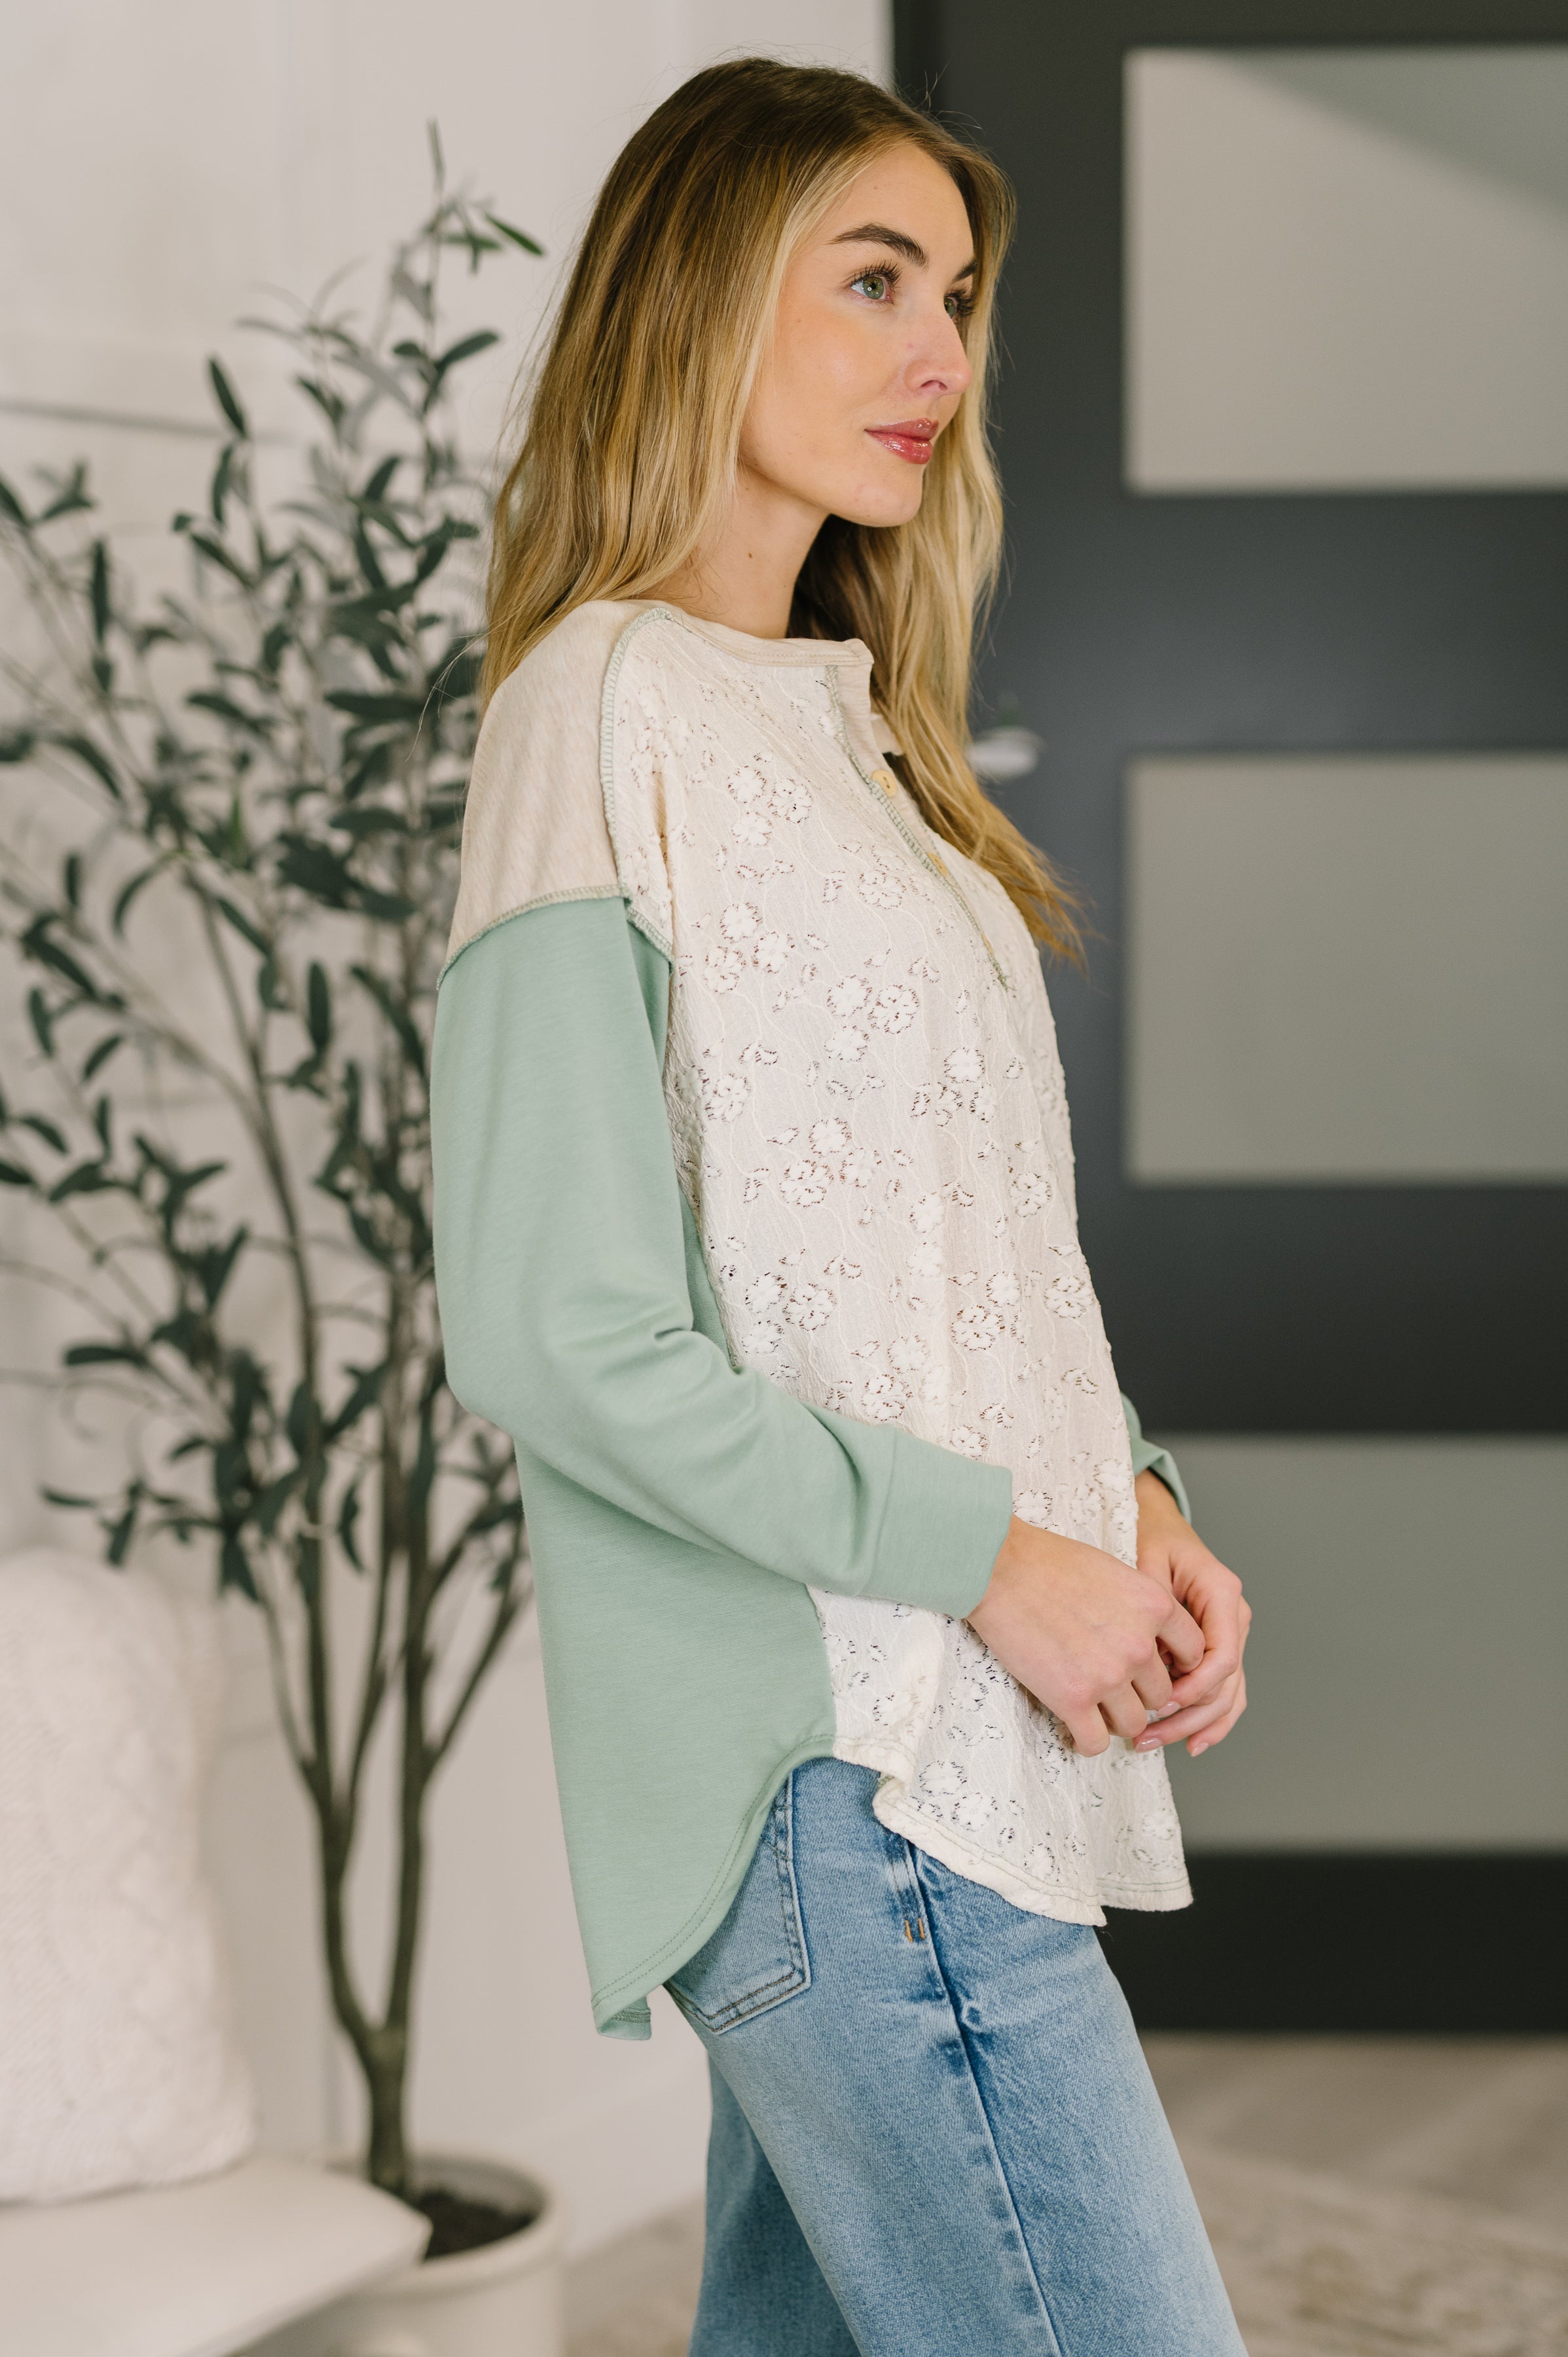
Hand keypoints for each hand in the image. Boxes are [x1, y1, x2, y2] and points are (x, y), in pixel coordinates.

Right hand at [967, 1517, 1206, 1756]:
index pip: (1194, 1654)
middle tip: (1113, 1688)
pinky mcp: (1072, 1698)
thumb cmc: (1048, 1562)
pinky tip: (1073, 1728)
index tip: (1152, 1668)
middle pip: (1161, 1694)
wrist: (998, 1568)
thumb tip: (1150, 1639)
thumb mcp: (1114, 1571)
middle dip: (1139, 1694)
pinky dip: (1086, 1740)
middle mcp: (1140, 1644)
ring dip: (1115, 1719)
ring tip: (1094, 1709)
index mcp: (1155, 1606)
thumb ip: (1141, 1607)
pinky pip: (1095, 1741)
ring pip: (1134, 1722)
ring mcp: (1108, 1675)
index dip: (1174, 1666)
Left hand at [1130, 1471, 1249, 1758]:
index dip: (1194, 1687)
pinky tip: (1190, 1744)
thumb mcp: (1145, 1560)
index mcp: (1221, 1593)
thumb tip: (1148, 1655)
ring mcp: (1230, 1634)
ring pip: (1227, 1694)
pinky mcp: (1217, 1646)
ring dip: (1193, 1725)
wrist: (1157, 1524)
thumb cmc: (1150, 1537)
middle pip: (1225, 1684)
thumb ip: (1151, 1606)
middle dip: (1188, 1717)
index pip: (1222, 1655)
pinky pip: (1223, 1690)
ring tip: (1152, 1742)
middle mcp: (1234, 1617)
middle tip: (1147, 1735)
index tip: (1161, 1704)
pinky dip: (1209, 1720)